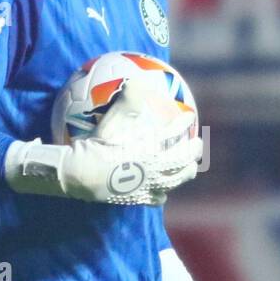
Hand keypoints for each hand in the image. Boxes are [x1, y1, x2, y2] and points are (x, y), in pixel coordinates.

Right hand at [5, 78, 200, 204]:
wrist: (82, 175)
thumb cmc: (96, 145)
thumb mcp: (111, 121)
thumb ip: (127, 101)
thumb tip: (136, 81)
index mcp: (152, 147)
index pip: (175, 131)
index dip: (183, 123)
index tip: (188, 117)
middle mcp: (156, 167)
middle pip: (184, 159)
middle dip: (193, 149)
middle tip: (196, 143)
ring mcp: (150, 185)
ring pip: (177, 179)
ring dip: (185, 171)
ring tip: (189, 168)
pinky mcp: (140, 199)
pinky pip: (158, 198)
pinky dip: (163, 193)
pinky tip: (162, 191)